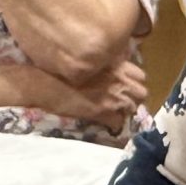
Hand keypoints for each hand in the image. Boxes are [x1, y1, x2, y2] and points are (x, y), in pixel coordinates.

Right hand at [32, 55, 146, 130]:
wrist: (43, 82)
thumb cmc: (59, 68)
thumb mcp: (87, 60)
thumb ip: (104, 64)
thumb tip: (110, 68)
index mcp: (116, 64)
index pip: (141, 75)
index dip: (134, 82)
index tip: (125, 85)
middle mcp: (119, 80)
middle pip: (142, 93)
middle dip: (133, 97)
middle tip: (121, 99)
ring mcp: (113, 97)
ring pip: (133, 108)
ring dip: (124, 110)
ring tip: (112, 111)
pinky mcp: (103, 113)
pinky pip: (118, 123)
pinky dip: (113, 124)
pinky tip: (105, 122)